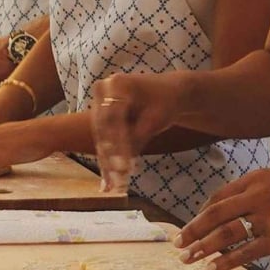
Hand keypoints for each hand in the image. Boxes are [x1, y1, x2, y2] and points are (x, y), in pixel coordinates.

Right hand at [90, 72, 182, 191]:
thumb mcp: (155, 120)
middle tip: (116, 183)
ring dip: (106, 163)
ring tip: (112, 186)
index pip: (114, 118)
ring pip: (101, 137)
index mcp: (118, 84)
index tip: (124, 168)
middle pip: (103, 129)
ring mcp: (99, 101)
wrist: (170, 91)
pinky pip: (103, 138)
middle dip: (110, 158)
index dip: (118, 145)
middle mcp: (103, 89)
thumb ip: (138, 138)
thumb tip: (124, 165)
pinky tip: (109, 179)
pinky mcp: (100, 114)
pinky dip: (108, 158)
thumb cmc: (166, 103)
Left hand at [176, 168, 269, 269]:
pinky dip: (229, 260)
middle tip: (178, 245)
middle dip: (193, 231)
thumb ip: (245, 191)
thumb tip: (214, 209)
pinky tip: (215, 268)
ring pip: (228, 233)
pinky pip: (248, 251)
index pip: (217, 197)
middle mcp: (258, 194)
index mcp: (254, 178)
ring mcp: (269, 215)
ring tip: (190, 258)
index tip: (187, 229)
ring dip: (205, 247)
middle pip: (216, 215)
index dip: (199, 215)